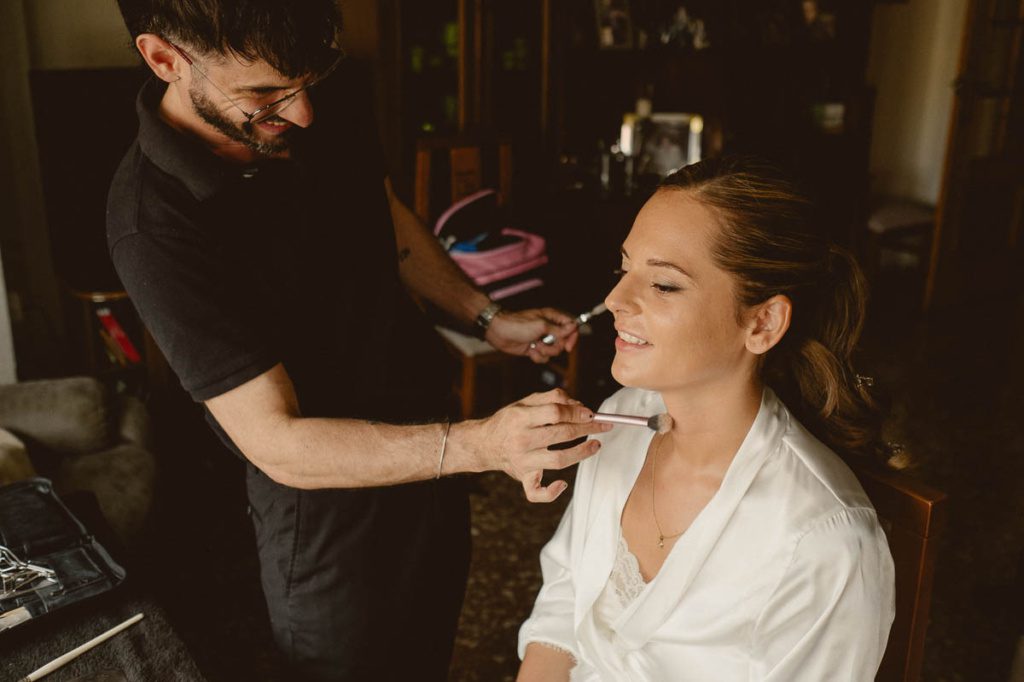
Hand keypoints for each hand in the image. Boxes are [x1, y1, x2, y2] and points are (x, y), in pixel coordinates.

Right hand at [457, 389, 612, 501]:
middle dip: (587, 429)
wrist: (485, 444)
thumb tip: (578, 406)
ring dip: (581, 453)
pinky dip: (550, 492)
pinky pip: (536, 492)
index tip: (591, 413)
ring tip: (596, 445)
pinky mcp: (523, 478)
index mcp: (520, 419)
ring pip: (558, 460)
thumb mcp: (525, 402)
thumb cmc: (509, 421)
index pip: (555, 413)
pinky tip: (562, 484)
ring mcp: (523, 461)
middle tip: (603, 426)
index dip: (576, 412)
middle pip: (561, 434)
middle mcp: (521, 441)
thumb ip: (552, 399)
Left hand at [485, 308, 578, 362]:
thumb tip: (574, 327)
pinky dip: (537, 356)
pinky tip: (529, 350)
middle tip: (542, 343)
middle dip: (554, 347)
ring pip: (554, 351)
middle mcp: (549, 328)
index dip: (572, 337)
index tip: (568, 347)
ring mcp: (542, 339)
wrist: (499, 333)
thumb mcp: (541, 326)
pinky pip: (544, 357)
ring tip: (533, 346)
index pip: (571, 326)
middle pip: (563, 342)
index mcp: (552, 318)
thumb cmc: (518, 325)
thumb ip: (559, 329)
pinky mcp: (535, 348)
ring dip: (544, 351)